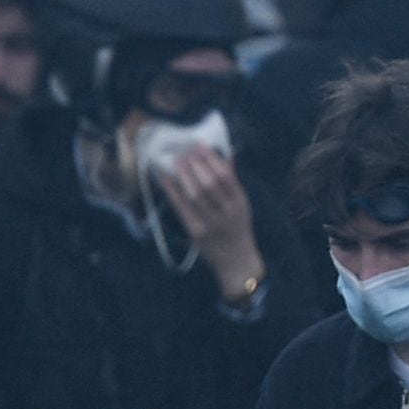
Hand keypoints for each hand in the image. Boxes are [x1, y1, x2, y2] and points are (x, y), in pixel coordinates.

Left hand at [153, 145, 260, 293]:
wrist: (236, 262)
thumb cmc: (238, 229)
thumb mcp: (243, 205)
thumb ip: (234, 182)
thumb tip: (226, 156)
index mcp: (240, 203)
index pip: (225, 176)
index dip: (212, 159)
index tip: (201, 146)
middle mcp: (227, 213)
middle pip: (209, 183)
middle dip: (195, 164)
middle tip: (185, 151)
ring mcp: (211, 224)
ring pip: (195, 195)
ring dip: (184, 175)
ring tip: (176, 161)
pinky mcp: (196, 232)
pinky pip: (182, 209)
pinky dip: (173, 192)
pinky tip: (166, 180)